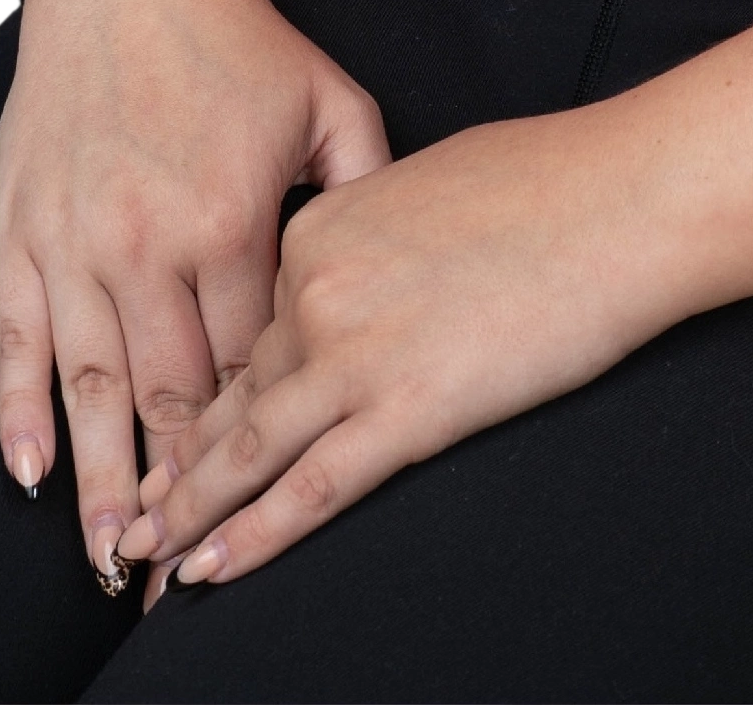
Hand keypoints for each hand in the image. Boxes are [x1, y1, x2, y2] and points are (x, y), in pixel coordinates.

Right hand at [0, 0, 390, 596]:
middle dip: (182, 487)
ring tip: (112, 559)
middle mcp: (147, 243)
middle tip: (185, 571)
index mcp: (231, 221)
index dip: (261, 430)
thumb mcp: (331, 102)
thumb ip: (366, 191)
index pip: (251, 362)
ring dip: (101, 480)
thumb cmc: (241, 42)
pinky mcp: (21, 230)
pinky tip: (31, 471)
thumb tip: (394, 267)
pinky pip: (16, 340)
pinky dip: (19, 411)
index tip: (268, 490)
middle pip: (170, 396)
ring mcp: (78, 241)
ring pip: (90, 388)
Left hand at [117, 106, 679, 602]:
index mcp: (319, 230)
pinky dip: (252, 539)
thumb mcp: (426, 181)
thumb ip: (372, 235)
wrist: (623, 197)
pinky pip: (311, 489)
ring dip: (189, 519)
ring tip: (144, 562)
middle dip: (178, 470)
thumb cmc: (549, 178)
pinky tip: (209, 573)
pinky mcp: (409, 409)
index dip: (206, 396)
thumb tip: (368, 270)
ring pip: (248, 453)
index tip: (170, 442)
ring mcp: (356, 354)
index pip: (249, 331)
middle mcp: (317, 291)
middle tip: (129, 522)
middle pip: (235, 397)